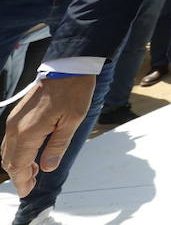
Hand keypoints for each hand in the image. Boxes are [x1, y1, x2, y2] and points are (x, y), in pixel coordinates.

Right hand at [1, 75, 96, 196]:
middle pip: (8, 160)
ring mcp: (14, 120)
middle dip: (18, 175)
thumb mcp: (72, 121)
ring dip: (17, 163)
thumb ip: (57, 146)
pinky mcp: (18, 115)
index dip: (22, 181)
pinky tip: (31, 154)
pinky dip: (17, 151)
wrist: (68, 67)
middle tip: (31, 185)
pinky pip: (10, 139)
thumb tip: (47, 167)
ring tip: (34, 172)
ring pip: (7, 150)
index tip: (27, 192)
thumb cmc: (73, 91)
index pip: (18, 165)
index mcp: (28, 132)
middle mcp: (15, 127)